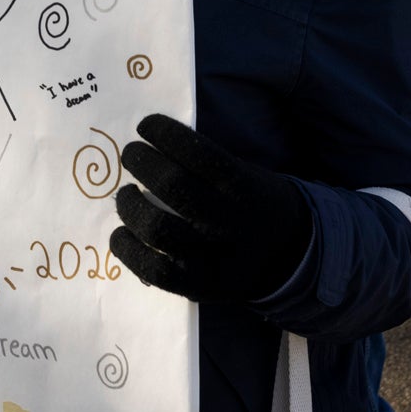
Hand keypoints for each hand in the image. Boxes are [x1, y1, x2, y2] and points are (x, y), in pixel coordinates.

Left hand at [109, 114, 312, 302]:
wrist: (289, 258)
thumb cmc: (253, 204)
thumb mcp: (246, 175)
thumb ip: (207, 165)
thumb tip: (152, 145)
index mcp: (244, 188)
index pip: (199, 153)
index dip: (164, 133)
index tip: (145, 125)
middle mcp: (229, 221)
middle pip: (174, 187)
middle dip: (142, 163)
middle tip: (131, 155)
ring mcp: (214, 257)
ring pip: (158, 229)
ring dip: (130, 206)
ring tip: (126, 194)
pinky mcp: (199, 286)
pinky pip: (155, 270)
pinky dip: (128, 250)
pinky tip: (121, 233)